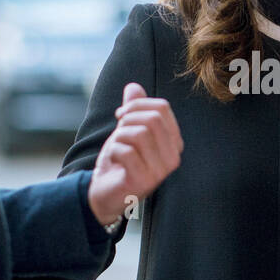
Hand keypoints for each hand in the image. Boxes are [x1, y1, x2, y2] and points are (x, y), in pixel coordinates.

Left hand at [87, 82, 182, 226]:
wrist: (106, 193)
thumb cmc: (120, 161)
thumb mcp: (127, 130)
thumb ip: (133, 109)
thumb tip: (133, 86)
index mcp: (174, 142)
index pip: (162, 108)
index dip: (137, 104)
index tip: (121, 115)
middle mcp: (173, 157)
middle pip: (152, 119)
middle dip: (127, 119)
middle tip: (117, 131)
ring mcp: (160, 171)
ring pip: (139, 134)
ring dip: (119, 137)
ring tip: (117, 148)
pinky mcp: (144, 181)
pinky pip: (126, 152)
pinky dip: (114, 151)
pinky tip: (114, 161)